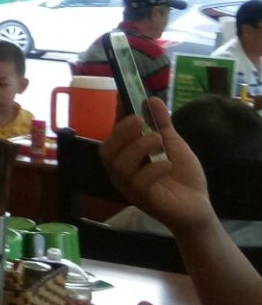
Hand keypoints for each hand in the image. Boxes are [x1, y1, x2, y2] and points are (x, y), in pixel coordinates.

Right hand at [100, 102, 215, 238]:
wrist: (198, 206)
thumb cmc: (182, 177)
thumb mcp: (173, 144)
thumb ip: (162, 124)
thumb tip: (152, 98)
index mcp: (126, 158)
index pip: (111, 137)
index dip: (116, 119)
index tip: (124, 99)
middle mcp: (122, 173)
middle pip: (107, 152)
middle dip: (121, 133)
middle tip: (139, 120)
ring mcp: (130, 188)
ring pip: (120, 166)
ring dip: (139, 148)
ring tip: (159, 141)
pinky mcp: (143, 200)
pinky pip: (139, 182)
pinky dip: (153, 169)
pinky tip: (167, 165)